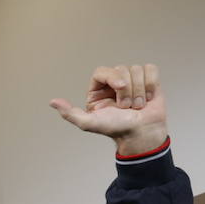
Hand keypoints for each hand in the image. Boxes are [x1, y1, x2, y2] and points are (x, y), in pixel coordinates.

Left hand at [49, 64, 167, 155]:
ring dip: (140, 91)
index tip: (120, 88)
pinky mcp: (148, 80)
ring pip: (137, 70)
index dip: (113, 77)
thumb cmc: (116, 129)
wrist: (141, 134)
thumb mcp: (89, 123)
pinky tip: (148, 98)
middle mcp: (113, 83)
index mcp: (98, 90)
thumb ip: (70, 114)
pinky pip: (151, 69)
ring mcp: (131, 80)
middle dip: (127, 90)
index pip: (102, 71)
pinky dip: (151, 85)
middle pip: (122, 69)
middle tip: (126, 107)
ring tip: (137, 105)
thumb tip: (53, 102)